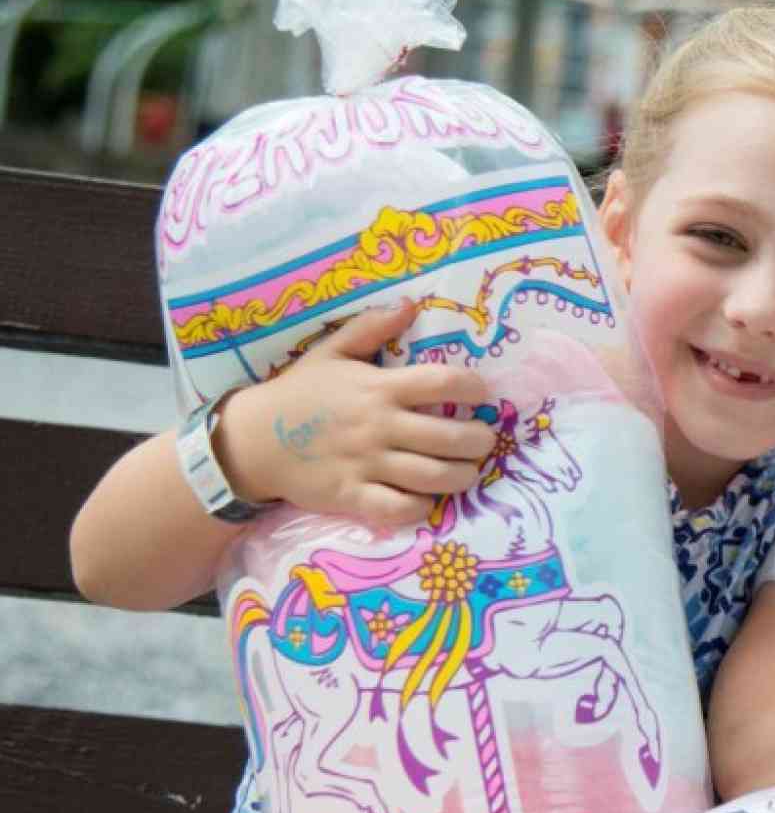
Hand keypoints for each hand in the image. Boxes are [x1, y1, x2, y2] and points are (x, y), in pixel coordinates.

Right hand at [216, 300, 494, 528]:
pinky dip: (422, 506)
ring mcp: (366, 463)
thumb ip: (371, 328)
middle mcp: (379, 425)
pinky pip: (400, 508)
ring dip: (463, 475)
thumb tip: (410, 304)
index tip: (483, 395)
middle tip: (484, 440)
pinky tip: (428, 498)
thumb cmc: (298, 393)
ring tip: (468, 470)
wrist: (252, 439)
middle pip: (451, 437)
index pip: (444, 382)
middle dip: (481, 441)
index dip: (475, 388)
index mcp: (379, 387)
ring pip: (435, 476)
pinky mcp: (352, 496)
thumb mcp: (330, 352)